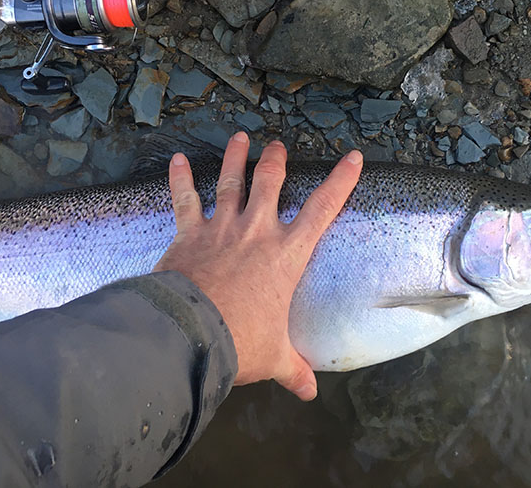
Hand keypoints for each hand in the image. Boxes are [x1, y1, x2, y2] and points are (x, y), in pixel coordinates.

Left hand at [153, 132, 362, 400]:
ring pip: (231, 182)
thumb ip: (293, 369)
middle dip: (276, 161)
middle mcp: (256, 231)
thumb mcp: (273, 356)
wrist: (192, 332)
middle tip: (277, 145)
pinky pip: (184, 200)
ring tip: (240, 137)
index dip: (340, 181)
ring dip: (235, 158)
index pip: (323, 210)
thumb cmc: (241, 341)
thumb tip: (309, 392)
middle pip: (270, 184)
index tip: (353, 157)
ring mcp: (221, 228)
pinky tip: (177, 159)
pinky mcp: (189, 233)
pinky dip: (180, 179)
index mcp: (286, 254)